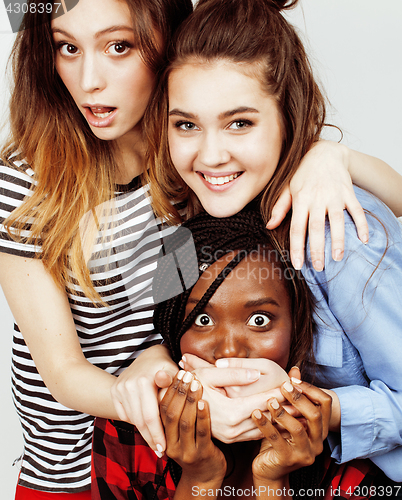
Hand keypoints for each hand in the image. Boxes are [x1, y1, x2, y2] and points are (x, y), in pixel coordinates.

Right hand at [111, 344, 178, 453]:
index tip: (165, 448)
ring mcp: (119, 388)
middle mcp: (128, 384)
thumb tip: (168, 381)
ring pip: (131, 419)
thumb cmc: (167, 366)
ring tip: (155, 445)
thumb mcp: (174, 371)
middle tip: (161, 452)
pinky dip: (135, 423)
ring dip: (143, 434)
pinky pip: (124, 414)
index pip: (151, 415)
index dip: (158, 434)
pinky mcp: (114, 391)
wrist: (149, 356)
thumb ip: (173, 382)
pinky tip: (146, 429)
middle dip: (151, 438)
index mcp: (143, 380)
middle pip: (140, 420)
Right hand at [160, 371, 225, 484]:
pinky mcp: (202, 455)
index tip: (178, 373)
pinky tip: (204, 402)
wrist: (205, 476)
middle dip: (179, 392)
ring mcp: (185, 451)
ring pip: (184, 422)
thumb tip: (170, 376)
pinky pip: (201, 432)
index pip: (161, 409)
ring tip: (196, 383)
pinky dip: (202, 416)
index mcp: (163, 435)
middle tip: (187, 375)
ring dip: (190, 401)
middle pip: (171, 414)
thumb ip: (176, 407)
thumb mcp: (180, 428)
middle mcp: (170, 444)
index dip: (169, 390)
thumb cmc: (194, 444)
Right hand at [180, 354, 287, 441]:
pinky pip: (256, 434)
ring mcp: (232, 437)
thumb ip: (233, 373)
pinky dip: (269, 425)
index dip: (280, 392)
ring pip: (264, 428)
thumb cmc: (191, 386)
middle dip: (285, 407)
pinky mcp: (231, 439)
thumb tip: (255, 374)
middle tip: (303, 397)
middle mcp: (233, 429)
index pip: (263, 401)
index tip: (295, 384)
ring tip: (297, 407)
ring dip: (280, 418)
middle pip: (267, 417)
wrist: (176, 406)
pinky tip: (279, 417)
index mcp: (230, 413)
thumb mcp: (209, 374)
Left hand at [251, 379, 331, 482]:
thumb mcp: (288, 416)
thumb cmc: (279, 438)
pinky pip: (277, 440)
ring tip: (269, 401)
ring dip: (282, 411)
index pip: (325, 403)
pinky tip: (255, 413)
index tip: (293, 379)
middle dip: (297, 398)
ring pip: (298, 428)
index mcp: (320, 428)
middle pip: (314, 414)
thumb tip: (295, 369)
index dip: (310, 388)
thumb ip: (293, 395)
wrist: (269, 470)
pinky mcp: (288, 460)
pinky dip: (265, 425)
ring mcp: (304, 453)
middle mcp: (317, 442)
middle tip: (282, 386)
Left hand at [267, 140, 368, 270]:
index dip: (297, 248)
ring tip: (337, 258)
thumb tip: (269, 226)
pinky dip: (362, 224)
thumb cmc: (302, 172)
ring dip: (338, 240)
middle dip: (317, 249)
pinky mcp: (348, 193)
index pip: (297, 228)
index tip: (298, 264)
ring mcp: (334, 196)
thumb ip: (279, 207)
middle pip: (316, 228)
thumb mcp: (287, 187)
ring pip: (337, 221)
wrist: (324, 152)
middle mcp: (317, 199)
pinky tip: (363, 240)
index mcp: (300, 200)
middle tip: (319, 267)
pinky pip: (356, 210)